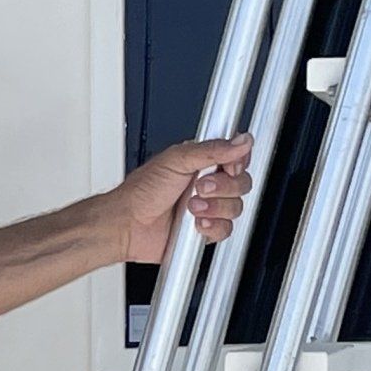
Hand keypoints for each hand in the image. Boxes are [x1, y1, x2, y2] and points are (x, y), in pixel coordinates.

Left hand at [103, 134, 253, 266]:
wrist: (128, 225)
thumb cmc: (142, 192)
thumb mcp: (177, 161)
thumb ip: (212, 150)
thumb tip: (241, 141)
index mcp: (202, 162)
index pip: (237, 158)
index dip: (237, 164)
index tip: (227, 167)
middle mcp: (207, 184)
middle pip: (241, 183)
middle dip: (223, 187)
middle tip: (200, 187)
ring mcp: (208, 208)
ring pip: (236, 207)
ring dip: (214, 207)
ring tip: (191, 207)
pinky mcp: (204, 229)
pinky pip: (225, 229)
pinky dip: (212, 227)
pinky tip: (195, 223)